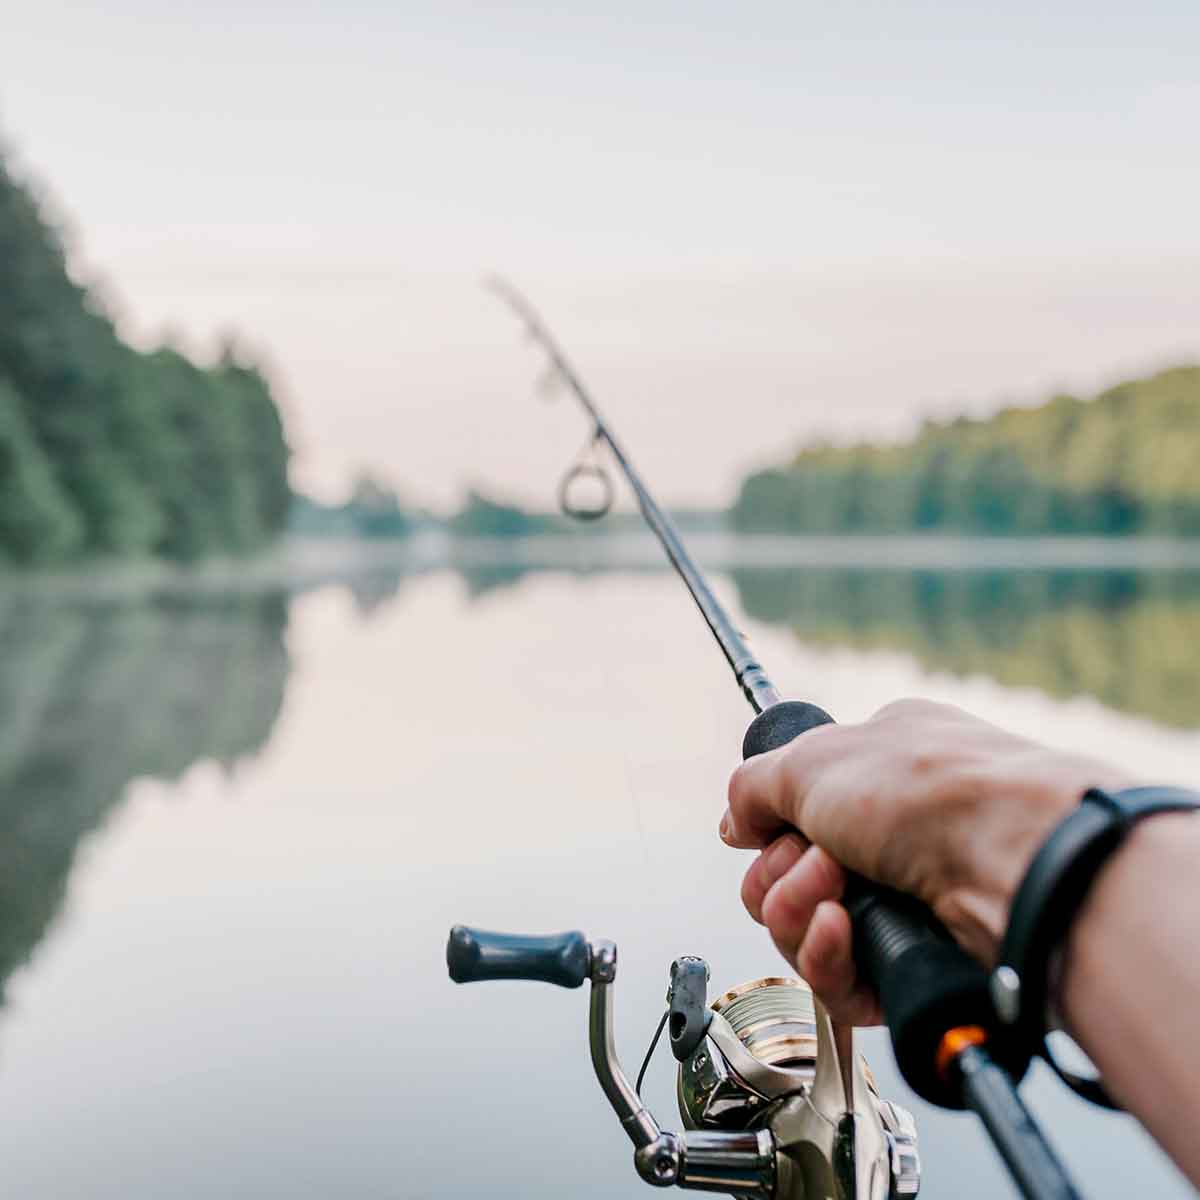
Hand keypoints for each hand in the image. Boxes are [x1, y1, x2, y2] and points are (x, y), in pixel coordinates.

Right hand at [721, 699, 1134, 1024]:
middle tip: (818, 860)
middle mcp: (889, 836)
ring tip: (836, 892)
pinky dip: (825, 956)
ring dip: (797, 910)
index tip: (771, 830)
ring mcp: (902, 901)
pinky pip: (834, 980)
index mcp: (875, 770)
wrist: (1014, 859)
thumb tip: (735, 824)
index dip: (769, 830)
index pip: (791, 815)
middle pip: (783, 878)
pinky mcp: (909, 964)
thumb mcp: (814, 759)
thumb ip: (754, 787)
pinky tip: (844, 930)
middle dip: (780, 874)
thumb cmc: (929, 790)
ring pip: (801, 931)